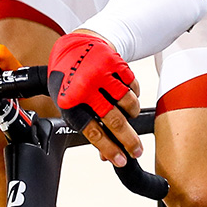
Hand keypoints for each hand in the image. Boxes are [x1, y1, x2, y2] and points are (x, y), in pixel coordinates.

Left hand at [47, 31, 144, 165]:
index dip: (109, 149)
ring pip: (128, 102)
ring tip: (131, 117)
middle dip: (129, 140)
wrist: (75, 45)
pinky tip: (129, 97)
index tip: (121, 160)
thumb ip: (87, 127)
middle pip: (114, 120)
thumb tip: (106, 155)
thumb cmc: (71, 80)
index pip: (93, 131)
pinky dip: (135, 95)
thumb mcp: (70, 104)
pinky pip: (133, 86)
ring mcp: (101, 73)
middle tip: (137, 150)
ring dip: (133, 114)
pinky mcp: (115, 62)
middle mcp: (85, 87)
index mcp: (70, 101)